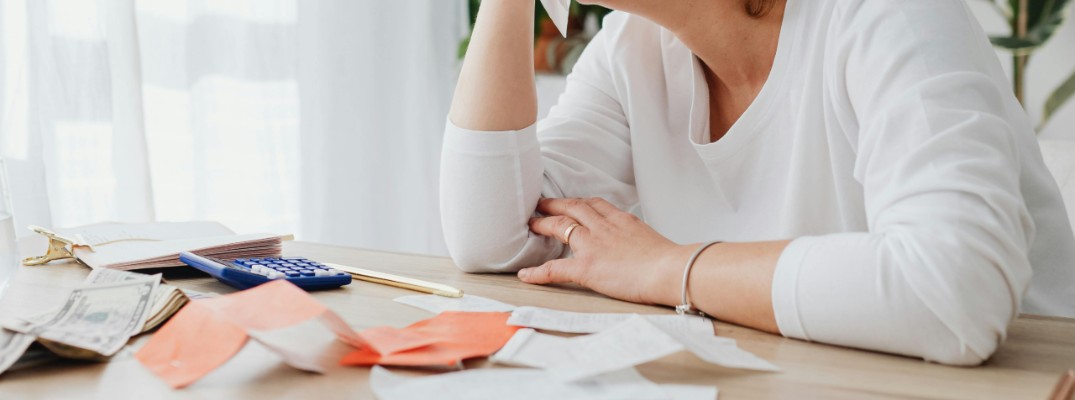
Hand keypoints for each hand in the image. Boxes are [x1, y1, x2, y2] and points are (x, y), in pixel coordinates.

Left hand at [520, 197, 688, 304]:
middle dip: (555, 204)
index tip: (572, 202)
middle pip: (573, 208)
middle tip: (540, 203)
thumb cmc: (670, 261)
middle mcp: (603, 227)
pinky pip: (554, 268)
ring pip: (560, 226)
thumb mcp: (653, 239)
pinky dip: (538, 272)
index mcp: (622, 220)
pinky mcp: (586, 268)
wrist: (670, 269)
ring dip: (543, 224)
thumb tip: (640, 247)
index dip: (580, 202)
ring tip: (531, 224)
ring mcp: (592, 245)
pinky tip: (525, 275)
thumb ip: (638, 238)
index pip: (596, 204)